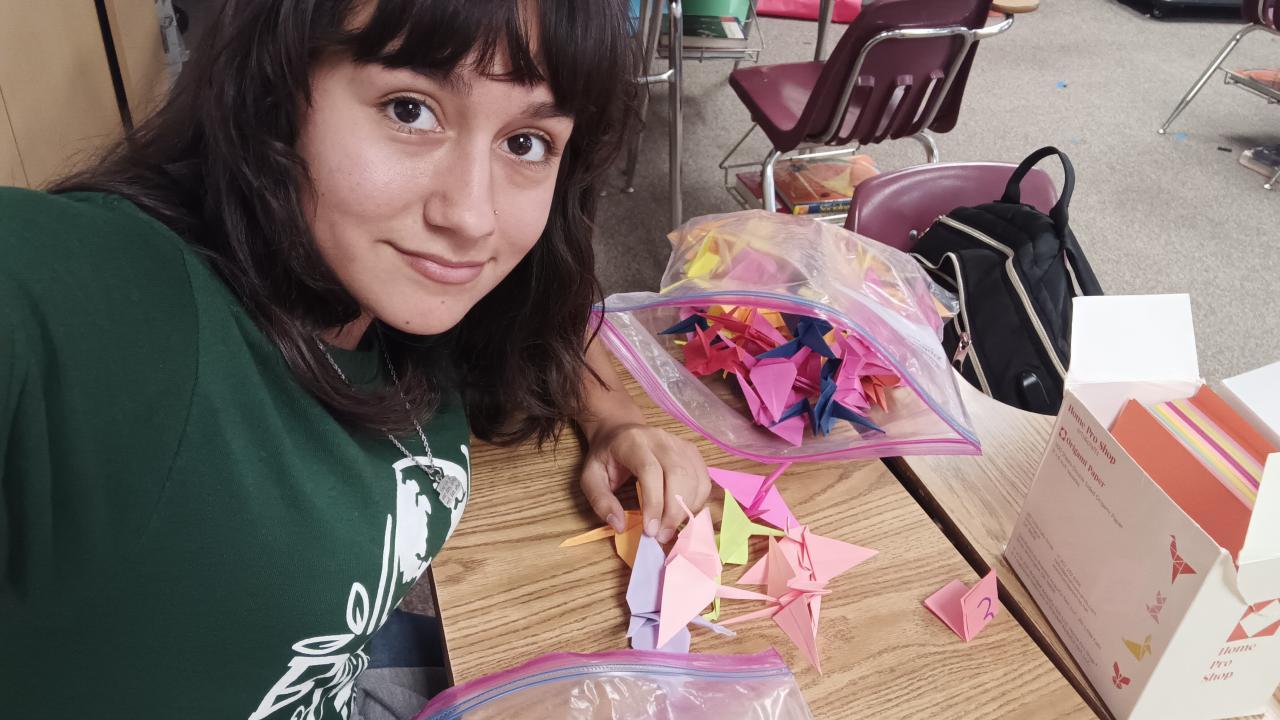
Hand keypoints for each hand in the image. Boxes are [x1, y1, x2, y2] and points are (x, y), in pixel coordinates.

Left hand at [580, 423, 710, 543]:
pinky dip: (696, 502)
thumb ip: (601, 501)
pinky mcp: (692, 452)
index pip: (650, 471)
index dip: (654, 502)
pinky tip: (682, 514)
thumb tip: (620, 525)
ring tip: (670, 528)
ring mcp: (679, 444)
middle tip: (662, 536)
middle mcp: (661, 439)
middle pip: (678, 474)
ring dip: (686, 509)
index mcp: (633, 442)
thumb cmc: (606, 457)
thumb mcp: (590, 477)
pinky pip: (703, 480)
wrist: (620, 431)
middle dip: (673, 511)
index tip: (650, 530)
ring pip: (695, 478)